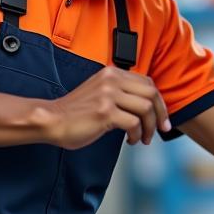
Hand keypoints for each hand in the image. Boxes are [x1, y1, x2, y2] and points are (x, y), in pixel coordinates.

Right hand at [44, 67, 170, 148]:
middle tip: (162, 129)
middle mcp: (112, 80)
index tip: (162, 117)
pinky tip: (131, 140)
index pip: (147, 83)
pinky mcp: (105, 111)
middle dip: (161, 114)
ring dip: (150, 127)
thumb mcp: (101, 93)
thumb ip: (121, 94)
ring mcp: (108, 94)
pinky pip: (134, 123)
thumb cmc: (75, 113)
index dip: (159, 102)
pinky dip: (137, 134)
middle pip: (151, 94)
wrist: (51, 120)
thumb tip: (147, 108)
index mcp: (112, 73)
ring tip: (144, 138)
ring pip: (146, 108)